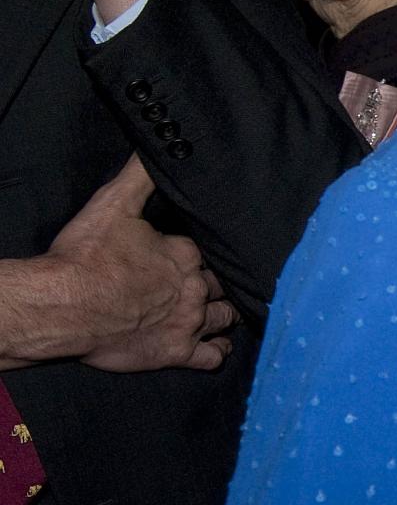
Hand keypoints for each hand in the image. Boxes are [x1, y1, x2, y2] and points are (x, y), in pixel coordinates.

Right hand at [45, 158, 234, 371]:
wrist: (63, 306)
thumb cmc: (85, 256)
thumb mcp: (113, 203)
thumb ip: (139, 176)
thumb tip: (158, 147)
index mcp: (183, 253)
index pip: (204, 251)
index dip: (199, 253)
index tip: (192, 255)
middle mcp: (194, 288)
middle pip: (219, 284)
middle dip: (216, 283)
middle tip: (212, 284)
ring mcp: (189, 322)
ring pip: (225, 318)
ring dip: (225, 314)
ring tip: (224, 311)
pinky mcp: (176, 352)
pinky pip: (212, 357)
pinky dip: (218, 350)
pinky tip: (217, 346)